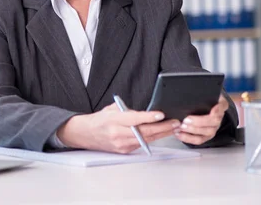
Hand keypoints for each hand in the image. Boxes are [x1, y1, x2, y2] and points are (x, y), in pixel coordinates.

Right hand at [57, 103, 179, 153]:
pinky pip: (141, 144)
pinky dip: (152, 139)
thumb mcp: (111, 109)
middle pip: (144, 132)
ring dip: (161, 134)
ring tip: (173, 128)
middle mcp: (118, 134)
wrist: (85, 134)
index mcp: (114, 120)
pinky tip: (160, 134)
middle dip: (162, 127)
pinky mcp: (124, 151)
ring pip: (146, 139)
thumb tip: (146, 112)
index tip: (161, 114)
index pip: (135, 119)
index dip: (149, 117)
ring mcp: (121, 144)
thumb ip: (128, 110)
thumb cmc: (99, 120)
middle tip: (175, 123)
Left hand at [174, 95, 227, 145]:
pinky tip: (179, 134)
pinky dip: (188, 138)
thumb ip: (200, 91)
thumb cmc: (202, 98)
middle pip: (214, 121)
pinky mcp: (206, 136)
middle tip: (186, 119)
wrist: (202, 104)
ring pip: (207, 132)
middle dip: (199, 121)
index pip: (222, 106)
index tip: (213, 108)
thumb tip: (190, 89)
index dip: (218, 109)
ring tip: (180, 127)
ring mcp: (213, 128)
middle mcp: (219, 117)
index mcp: (220, 104)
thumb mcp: (204, 92)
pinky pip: (199, 140)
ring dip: (192, 131)